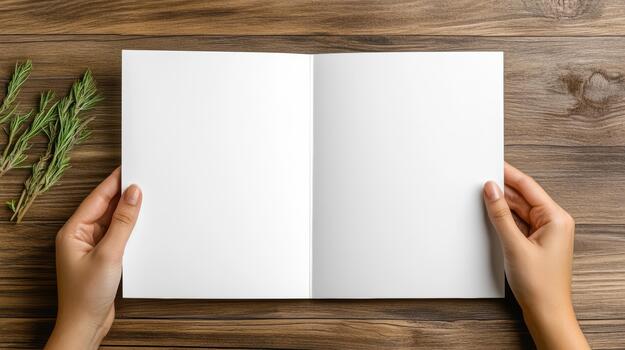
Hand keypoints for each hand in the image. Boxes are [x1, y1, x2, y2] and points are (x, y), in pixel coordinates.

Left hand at [45, 168, 141, 349]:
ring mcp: (92, 247)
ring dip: (129, 213)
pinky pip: (118, 235)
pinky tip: (144, 226)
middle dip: (125, 195)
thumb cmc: (87, 295)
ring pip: (113, 221)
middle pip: (106, 207)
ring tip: (149, 201)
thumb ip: (122, 222)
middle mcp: (81, 236)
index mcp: (73, 231)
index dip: (115, 181)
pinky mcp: (103, 257)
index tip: (132, 168)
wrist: (85, 325)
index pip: (98, 198)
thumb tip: (133, 194)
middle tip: (146, 181)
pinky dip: (130, 229)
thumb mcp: (109, 254)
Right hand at [483, 162, 588, 349]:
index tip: (492, 163)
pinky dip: (504, 219)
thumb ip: (500, 215)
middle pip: (523, 197)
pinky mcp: (536, 243)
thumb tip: (491, 189)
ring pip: (519, 210)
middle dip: (502, 190)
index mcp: (556, 218)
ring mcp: (545, 233)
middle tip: (479, 181)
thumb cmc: (540, 285)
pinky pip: (518, 223)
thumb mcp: (514, 245)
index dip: (508, 173)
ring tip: (481, 198)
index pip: (528, 187)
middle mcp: (554, 222)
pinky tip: (491, 217)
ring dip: (501, 205)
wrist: (547, 313)